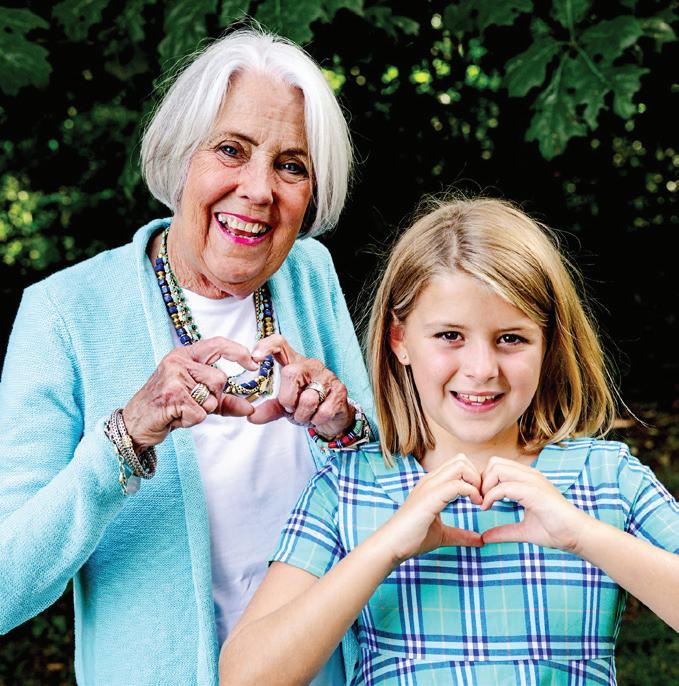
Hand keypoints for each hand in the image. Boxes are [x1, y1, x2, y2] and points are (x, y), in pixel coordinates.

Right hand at [123, 336, 258, 448]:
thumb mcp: (198, 400)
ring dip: (201, 411)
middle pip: (220, 379)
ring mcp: (174, 376)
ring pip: (211, 397)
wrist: (135, 424)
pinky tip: (175, 416)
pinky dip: (191, 420)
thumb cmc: (168, 408)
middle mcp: (178, 361)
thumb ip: (225, 401)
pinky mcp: (172, 394)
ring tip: (180, 409)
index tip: (254, 363)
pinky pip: (200, 412)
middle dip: (213, 397)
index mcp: (185, 355)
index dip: (239, 352)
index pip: (218, 344)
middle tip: (191, 403)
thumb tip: (251, 407)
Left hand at [247, 334, 353, 436]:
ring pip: (308, 398)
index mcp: (294, 363)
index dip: (266, 346)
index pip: (280, 344)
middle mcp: (311, 365)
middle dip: (287, 399)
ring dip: (302, 415)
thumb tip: (251, 416)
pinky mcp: (340, 390)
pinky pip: (323, 411)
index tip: (255, 358)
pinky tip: (317, 418)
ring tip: (305, 416)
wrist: (334, 415)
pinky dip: (316, 420)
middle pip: (291, 374)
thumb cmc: (307, 405)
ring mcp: (327, 376)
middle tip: (291, 408)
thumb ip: (269, 408)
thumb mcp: (285, 406)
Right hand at [376, 454, 483, 565]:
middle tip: (482, 497)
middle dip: (477, 476)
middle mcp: (430, 480)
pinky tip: (476, 505)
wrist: (392, 545)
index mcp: (432, 484)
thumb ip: (461, 535)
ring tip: (479, 500)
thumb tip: (480, 540)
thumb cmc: (412, 538)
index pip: (457, 464)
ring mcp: (429, 486)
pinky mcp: (430, 497)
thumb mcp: (443, 535)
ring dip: (476, 481)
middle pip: (461, 459)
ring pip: (460, 465)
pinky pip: (458, 485)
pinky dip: (472, 492)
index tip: (481, 498)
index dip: (474, 477)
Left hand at [480, 456, 589, 551]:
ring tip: (483, 504)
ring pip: (497, 468)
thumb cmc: (555, 531)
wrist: (578, 536)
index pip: (497, 466)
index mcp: (527, 479)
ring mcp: (533, 481)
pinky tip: (487, 508)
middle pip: (494, 462)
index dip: (485, 481)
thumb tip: (485, 537)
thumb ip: (504, 531)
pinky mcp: (535, 491)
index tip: (481, 499)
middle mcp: (530, 475)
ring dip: (485, 486)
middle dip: (482, 480)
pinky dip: (491, 496)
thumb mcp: (523, 530)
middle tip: (480, 500)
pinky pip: (504, 487)